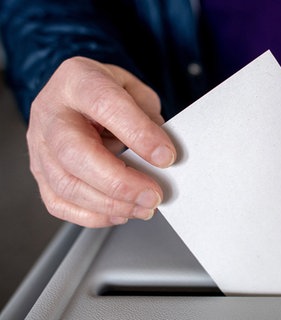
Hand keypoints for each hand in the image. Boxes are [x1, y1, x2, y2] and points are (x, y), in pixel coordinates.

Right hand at [27, 57, 175, 227]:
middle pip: (74, 153)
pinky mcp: (39, 172)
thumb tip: (160, 155)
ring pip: (65, 184)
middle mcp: (50, 112)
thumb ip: (148, 117)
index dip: (138, 134)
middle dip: (119, 182)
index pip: (105, 106)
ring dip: (110, 204)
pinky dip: (92, 215)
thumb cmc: (106, 91)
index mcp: (76, 80)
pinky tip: (120, 213)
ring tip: (143, 207)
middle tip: (153, 194)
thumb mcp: (134, 90)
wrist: (75, 93)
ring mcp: (39, 145)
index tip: (166, 156)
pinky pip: (58, 203)